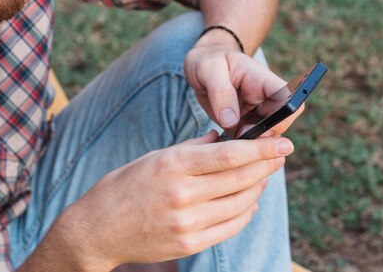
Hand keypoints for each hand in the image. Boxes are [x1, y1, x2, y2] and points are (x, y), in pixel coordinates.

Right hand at [42, 131, 293, 270]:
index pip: (230, 155)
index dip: (262, 148)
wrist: (98, 229)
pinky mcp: (189, 243)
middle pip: (241, 178)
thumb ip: (191, 148)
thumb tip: (222, 138)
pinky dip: (244, 211)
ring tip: (262, 176)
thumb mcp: (153, 157)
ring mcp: (187, 222)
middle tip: (279, 155)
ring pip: (240, 203)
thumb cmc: (123, 187)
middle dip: (266, 165)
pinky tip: (247, 201)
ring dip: (257, 187)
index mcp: (173, 165)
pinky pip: (230, 226)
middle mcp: (183, 194)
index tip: (283, 142)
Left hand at [184, 36, 302, 134]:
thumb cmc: (208, 60)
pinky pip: (249, 143)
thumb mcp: (209, 69)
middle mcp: (265, 99)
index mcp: (264, 80)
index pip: (289, 99)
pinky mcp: (244, 126)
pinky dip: (238, 149)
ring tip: (226, 140)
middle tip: (238, 135)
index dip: (283, 117)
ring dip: (249, 145)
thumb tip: (230, 121)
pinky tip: (221, 144)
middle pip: (281, 125)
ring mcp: (256, 114)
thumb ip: (220, 92)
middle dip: (262, 137)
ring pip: (266, 138)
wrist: (201, 65)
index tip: (259, 127)